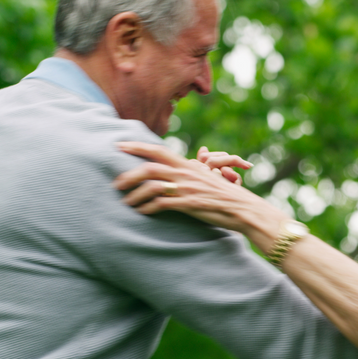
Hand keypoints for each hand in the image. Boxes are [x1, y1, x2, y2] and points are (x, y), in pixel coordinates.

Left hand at [113, 141, 280, 234]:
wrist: (242, 208)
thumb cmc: (224, 194)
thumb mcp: (208, 176)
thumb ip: (194, 168)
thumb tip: (195, 155)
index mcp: (187, 165)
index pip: (158, 151)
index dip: (137, 146)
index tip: (119, 145)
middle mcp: (185, 173)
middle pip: (149, 167)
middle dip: (128, 174)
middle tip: (115, 183)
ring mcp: (186, 188)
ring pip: (151, 187)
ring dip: (134, 196)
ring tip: (126, 203)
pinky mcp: (188, 204)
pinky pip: (161, 205)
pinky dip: (147, 209)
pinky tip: (142, 213)